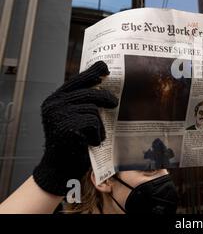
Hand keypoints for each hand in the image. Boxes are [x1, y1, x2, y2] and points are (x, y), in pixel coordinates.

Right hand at [33, 61, 117, 195]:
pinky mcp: (66, 126)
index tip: (105, 68)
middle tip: (115, 103)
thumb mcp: (75, 118)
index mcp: (55, 99)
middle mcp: (53, 104)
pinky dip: (97, 133)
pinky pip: (93, 122)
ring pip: (93, 108)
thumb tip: (103, 83)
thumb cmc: (72, 143)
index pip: (76, 80)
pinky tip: (91, 142)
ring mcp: (58, 114)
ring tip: (95, 135)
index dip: (92, 73)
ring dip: (100, 123)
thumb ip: (83, 102)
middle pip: (89, 92)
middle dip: (105, 97)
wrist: (59, 168)